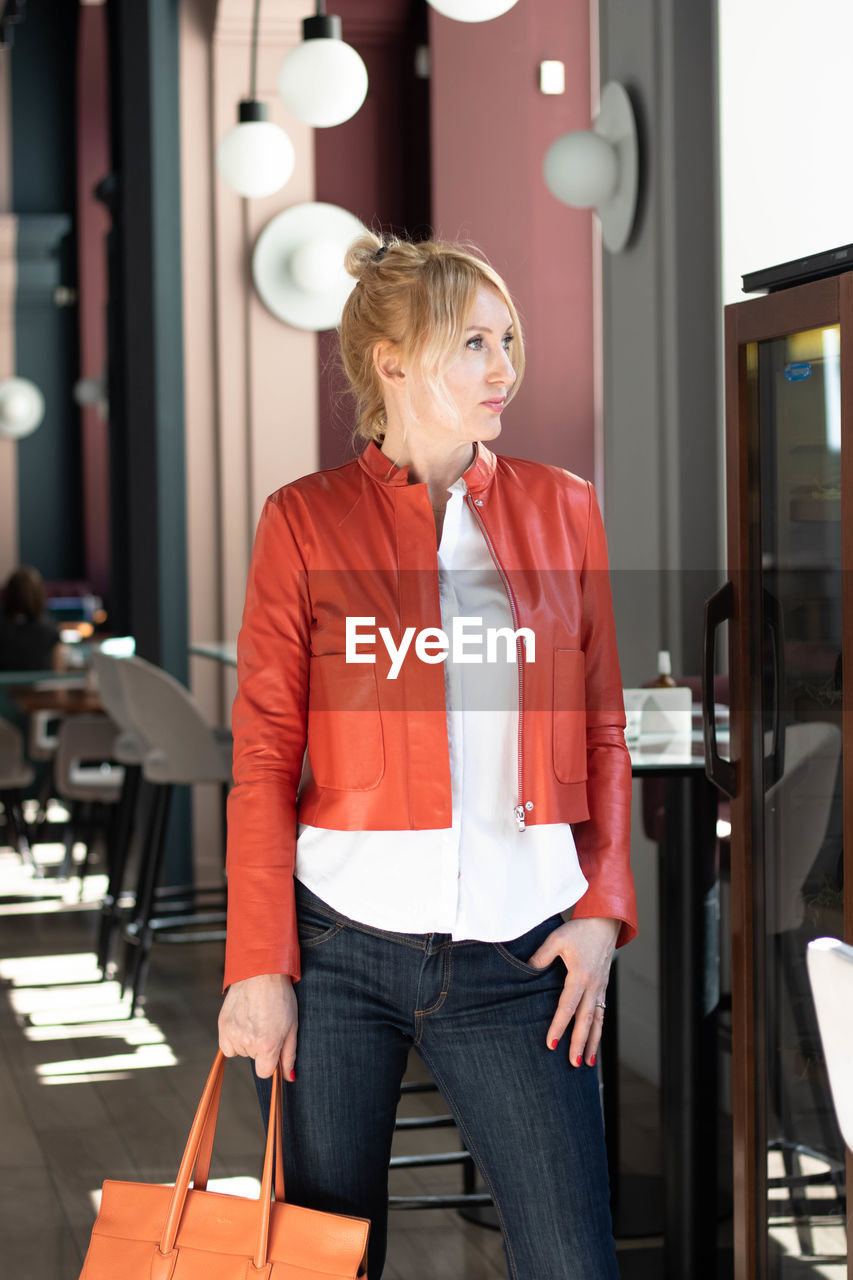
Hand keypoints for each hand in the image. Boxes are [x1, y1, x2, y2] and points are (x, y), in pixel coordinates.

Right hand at [218, 973, 297, 1080]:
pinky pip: (227, 1045)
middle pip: (253, 1058)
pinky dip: (233, 1038)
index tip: (273, 1047)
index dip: (270, 1061)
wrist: (260, 972)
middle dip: (260, 1046)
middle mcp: (248, 1043)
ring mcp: (232, 1034)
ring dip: (247, 1040)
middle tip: (266, 1023)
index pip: (264, 1072)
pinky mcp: (222, 1025)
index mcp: (267, 1046)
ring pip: (241, 1050)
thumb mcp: (292, 1026)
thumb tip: (289, 1077)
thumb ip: (289, 1055)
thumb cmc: (280, 997)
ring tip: (255, 1018)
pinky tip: (242, 1022)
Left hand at [527, 917, 619, 1066]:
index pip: (568, 1006)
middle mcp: (593, 985)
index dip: (559, 1026)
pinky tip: (594, 1041)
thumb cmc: (580, 930)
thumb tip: (527, 970)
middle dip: (579, 1043)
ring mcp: (601, 987)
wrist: (605, 922)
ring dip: (592, 1042)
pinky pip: (602, 1013)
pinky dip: (599, 1030)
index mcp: (580, 975)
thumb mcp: (557, 939)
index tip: (552, 1043)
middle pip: (586, 1020)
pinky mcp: (603, 987)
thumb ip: (541, 956)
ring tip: (587, 1062)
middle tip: (573, 1063)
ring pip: (597, 1020)